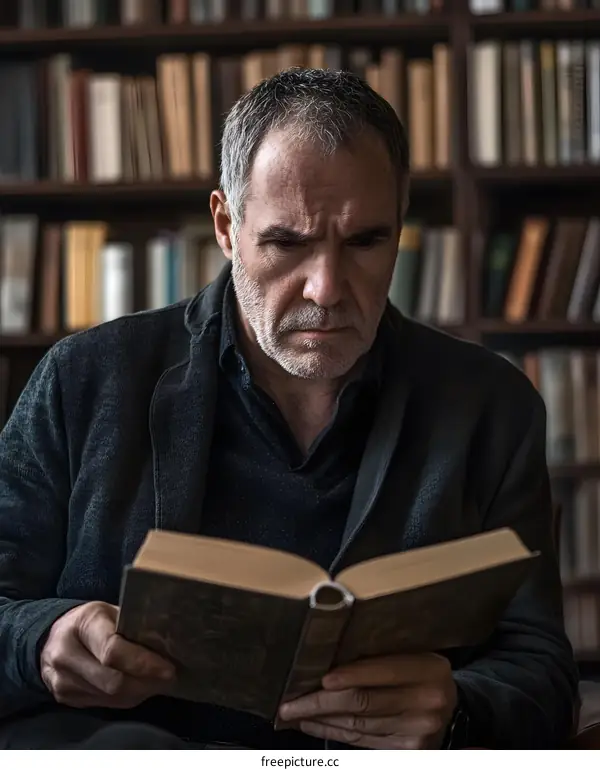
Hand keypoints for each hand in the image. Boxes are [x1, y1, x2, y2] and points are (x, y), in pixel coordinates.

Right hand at [40, 601, 175, 708]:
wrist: (51, 638)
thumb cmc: (91, 620)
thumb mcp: (110, 611)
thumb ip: (133, 626)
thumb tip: (169, 641)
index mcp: (83, 624)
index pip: (113, 650)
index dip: (143, 663)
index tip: (168, 669)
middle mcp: (66, 654)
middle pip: (113, 681)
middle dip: (147, 682)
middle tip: (169, 677)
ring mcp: (62, 680)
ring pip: (111, 697)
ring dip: (140, 692)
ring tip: (158, 681)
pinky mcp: (64, 698)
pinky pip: (105, 704)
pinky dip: (127, 697)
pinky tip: (139, 686)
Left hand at [278, 653, 456, 748]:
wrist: (452, 706)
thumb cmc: (421, 672)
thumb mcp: (415, 653)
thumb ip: (384, 654)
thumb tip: (332, 655)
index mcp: (429, 669)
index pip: (383, 672)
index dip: (350, 675)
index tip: (320, 679)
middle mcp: (427, 702)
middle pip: (364, 702)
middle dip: (320, 703)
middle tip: (290, 702)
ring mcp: (418, 730)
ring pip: (357, 724)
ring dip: (321, 719)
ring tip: (295, 713)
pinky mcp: (407, 751)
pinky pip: (361, 740)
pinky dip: (334, 733)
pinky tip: (315, 725)